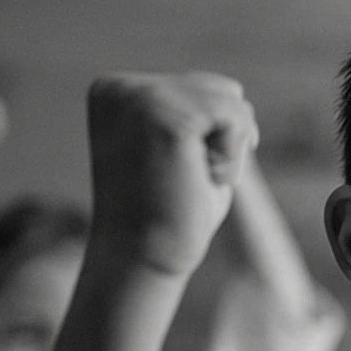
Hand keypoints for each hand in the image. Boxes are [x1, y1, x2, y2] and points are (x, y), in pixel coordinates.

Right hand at [85, 72, 257, 279]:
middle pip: (222, 89)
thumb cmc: (169, 217)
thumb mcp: (180, 152)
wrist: (143, 261)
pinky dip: (232, 158)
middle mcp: (121, 88)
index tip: (175, 174)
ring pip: (233, 101)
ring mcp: (139, 99)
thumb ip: (197, 116)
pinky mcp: (164, 118)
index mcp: (115, 92)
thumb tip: (234, 90)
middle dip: (225, 141)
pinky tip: (200, 180)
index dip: (212, 139)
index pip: (201, 89)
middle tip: (187, 181)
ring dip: (230, 152)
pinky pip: (235, 117)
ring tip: (191, 181)